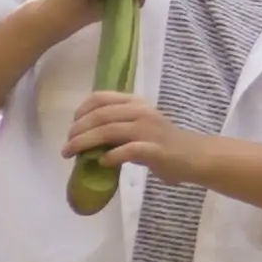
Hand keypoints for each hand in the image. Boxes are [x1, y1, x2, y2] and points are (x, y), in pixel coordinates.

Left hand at [65, 92, 197, 182]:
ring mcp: (148, 130)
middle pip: (99, 116)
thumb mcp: (140, 125)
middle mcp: (141, 112)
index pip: (101, 98)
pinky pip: (126, 150)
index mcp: (136, 103)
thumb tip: (86, 137)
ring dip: (84, 143)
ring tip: (72, 154)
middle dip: (77, 131)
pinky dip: (110, 157)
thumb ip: (118, 125)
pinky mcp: (154, 150)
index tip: (72, 126)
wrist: (194, 156)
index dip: (81, 111)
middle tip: (67, 146)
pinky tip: (102, 163)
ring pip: (108, 131)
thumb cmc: (164, 142)